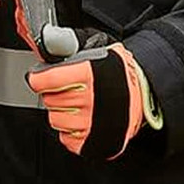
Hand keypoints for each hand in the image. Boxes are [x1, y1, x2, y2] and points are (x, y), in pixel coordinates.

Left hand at [26, 43, 145, 159]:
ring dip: (62, 112)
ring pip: (56, 119)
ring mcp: (90, 122)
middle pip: (49, 100)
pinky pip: (66, 138)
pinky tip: (82, 119)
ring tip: (77, 104)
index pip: (47, 80)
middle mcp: (88, 99)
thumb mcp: (100, 50)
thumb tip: (53, 42)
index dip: (39, 79)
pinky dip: (70, 131)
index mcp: (88, 74)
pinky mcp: (92, 141)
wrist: (146, 94)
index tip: (37, 78)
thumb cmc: (121, 72)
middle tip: (67, 89)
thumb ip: (76, 49)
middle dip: (54, 93)